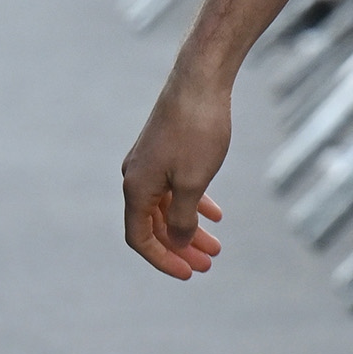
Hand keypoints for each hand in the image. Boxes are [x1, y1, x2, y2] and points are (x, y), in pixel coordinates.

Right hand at [121, 78, 231, 279]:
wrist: (201, 80)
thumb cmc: (198, 130)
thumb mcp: (193, 182)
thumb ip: (183, 217)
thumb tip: (178, 242)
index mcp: (136, 188)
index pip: (140, 238)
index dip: (163, 259)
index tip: (189, 274)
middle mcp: (136, 177)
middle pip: (154, 225)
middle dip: (181, 248)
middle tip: (208, 265)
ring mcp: (150, 162)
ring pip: (168, 206)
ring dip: (190, 228)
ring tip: (216, 247)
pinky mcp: (166, 149)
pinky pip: (175, 186)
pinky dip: (193, 202)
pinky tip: (216, 214)